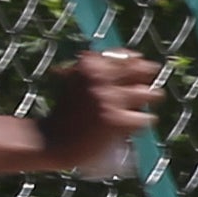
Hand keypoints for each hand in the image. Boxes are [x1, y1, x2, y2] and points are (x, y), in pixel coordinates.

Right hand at [40, 49, 163, 172]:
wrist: (48, 141)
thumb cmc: (64, 112)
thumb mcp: (75, 81)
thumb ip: (97, 69)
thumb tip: (134, 58)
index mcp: (89, 64)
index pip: (126, 55)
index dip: (135, 63)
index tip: (135, 71)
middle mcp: (100, 79)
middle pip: (143, 70)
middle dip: (145, 80)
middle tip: (141, 91)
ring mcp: (109, 100)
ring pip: (148, 94)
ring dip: (147, 102)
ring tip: (138, 109)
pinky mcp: (116, 122)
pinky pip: (144, 118)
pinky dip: (139, 123)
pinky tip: (129, 129)